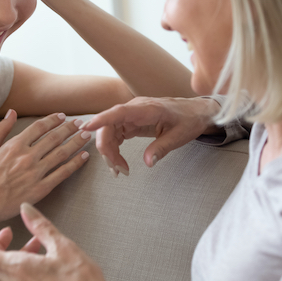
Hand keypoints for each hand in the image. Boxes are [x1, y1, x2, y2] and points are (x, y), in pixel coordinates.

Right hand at [0, 110, 90, 225]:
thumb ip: (0, 130)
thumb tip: (11, 113)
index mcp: (14, 145)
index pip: (39, 127)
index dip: (53, 120)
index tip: (62, 116)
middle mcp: (28, 157)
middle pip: (54, 138)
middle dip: (69, 129)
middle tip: (80, 123)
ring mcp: (36, 173)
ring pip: (62, 153)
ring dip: (76, 143)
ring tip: (86, 136)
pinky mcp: (41, 189)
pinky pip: (62, 174)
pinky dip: (75, 164)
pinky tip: (84, 157)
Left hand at [0, 203, 117, 280]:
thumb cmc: (81, 279)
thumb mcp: (61, 244)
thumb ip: (39, 226)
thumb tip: (25, 209)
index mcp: (18, 268)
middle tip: (6, 232)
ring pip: (6, 271)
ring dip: (13, 254)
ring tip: (34, 242)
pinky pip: (19, 280)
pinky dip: (23, 265)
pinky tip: (42, 257)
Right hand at [81, 96, 220, 174]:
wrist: (195, 112)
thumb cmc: (188, 120)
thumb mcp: (179, 136)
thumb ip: (162, 148)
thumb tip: (147, 162)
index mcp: (147, 109)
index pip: (118, 112)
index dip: (101, 119)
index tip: (86, 127)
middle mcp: (134, 109)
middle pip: (108, 126)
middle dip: (107, 149)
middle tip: (118, 170)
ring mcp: (130, 115)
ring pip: (108, 132)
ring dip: (109, 152)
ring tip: (119, 171)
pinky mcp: (130, 122)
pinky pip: (115, 134)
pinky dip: (114, 149)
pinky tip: (119, 162)